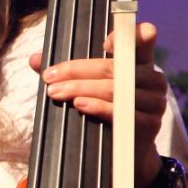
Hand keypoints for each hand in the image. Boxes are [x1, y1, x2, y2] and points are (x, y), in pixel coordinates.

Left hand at [32, 21, 166, 187]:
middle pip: (113, 67)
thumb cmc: (105, 111)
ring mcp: (153, 102)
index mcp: (139, 63)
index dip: (126, 35)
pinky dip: (97, 107)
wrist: (126, 151)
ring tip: (56, 92)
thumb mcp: (88, 86)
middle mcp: (152, 79)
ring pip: (114, 89)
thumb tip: (34, 59)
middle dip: (76, 71)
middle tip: (49, 77)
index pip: (142, 39)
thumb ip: (66, 71)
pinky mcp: (149, 124)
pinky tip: (79, 105)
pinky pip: (119, 112)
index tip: (104, 42)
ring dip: (80, 89)